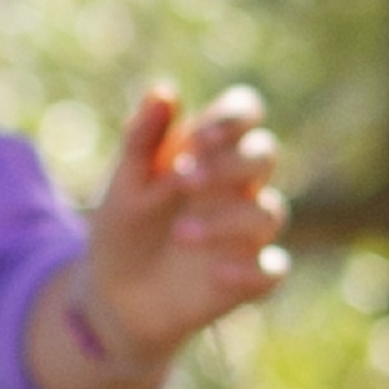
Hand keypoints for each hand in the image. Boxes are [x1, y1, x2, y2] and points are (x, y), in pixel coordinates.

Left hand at [26, 81, 291, 388]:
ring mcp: (247, 232)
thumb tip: (164, 91)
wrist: (115, 297)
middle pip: (264, 154)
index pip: (244, 113)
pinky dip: (251, 270)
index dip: (233, 119)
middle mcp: (237, 186)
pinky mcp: (250, 277)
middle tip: (183, 181)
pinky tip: (216, 273)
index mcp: (210, 151)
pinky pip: (273, 270)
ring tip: (180, 235)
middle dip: (229, 164)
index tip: (197, 141)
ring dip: (227, 219)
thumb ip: (142, 137)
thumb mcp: (124, 184)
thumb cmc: (124, 229)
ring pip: (268, 212)